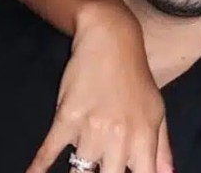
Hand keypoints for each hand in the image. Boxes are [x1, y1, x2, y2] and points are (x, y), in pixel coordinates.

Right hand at [27, 4, 172, 172]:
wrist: (111, 40)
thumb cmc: (135, 78)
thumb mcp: (156, 111)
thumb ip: (162, 148)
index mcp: (144, 137)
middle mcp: (120, 137)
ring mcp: (92, 129)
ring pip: (79, 171)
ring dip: (78, 171)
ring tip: (79, 169)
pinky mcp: (66, 118)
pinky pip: (49, 151)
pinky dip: (38, 167)